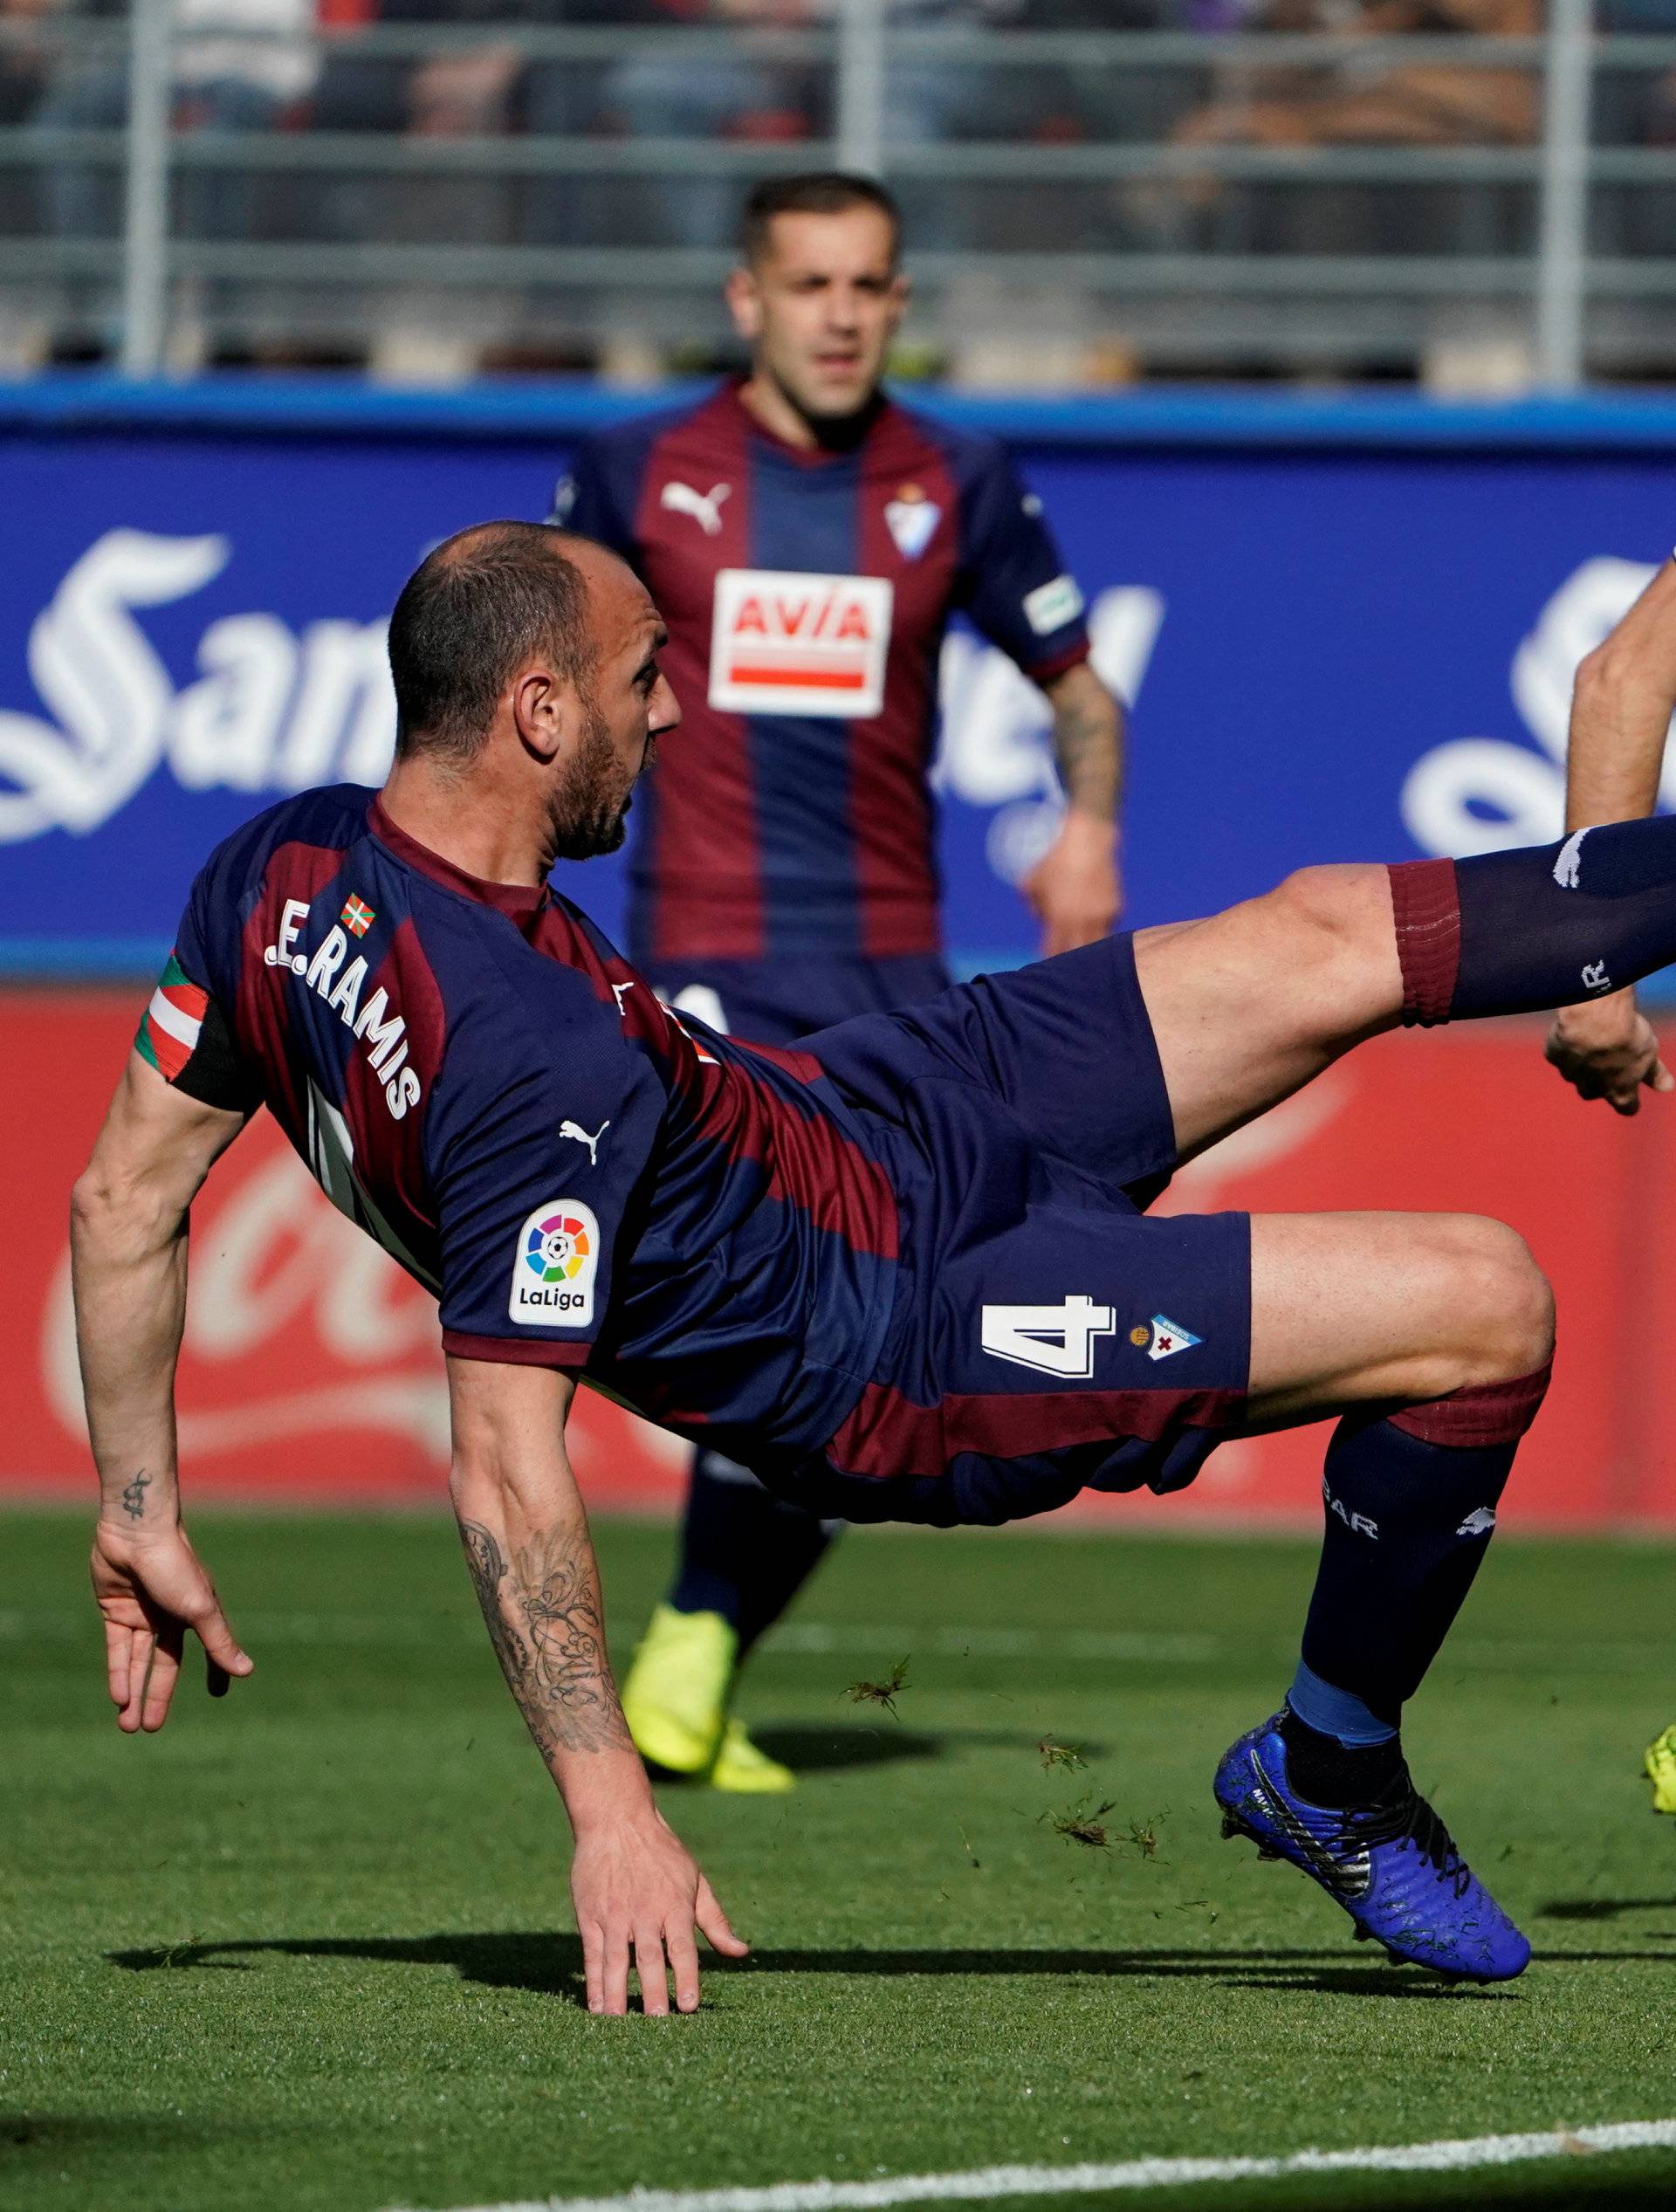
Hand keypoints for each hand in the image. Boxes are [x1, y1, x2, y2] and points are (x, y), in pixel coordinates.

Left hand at [91, 1519, 252, 1733]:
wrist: (136, 1531)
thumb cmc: (175, 1566)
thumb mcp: (199, 1609)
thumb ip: (219, 1643)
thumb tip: (246, 1672)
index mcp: (197, 1612)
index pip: (208, 1650)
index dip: (214, 1671)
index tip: (217, 1694)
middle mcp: (170, 1615)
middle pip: (164, 1664)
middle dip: (157, 1696)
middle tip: (149, 1728)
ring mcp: (141, 1613)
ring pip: (136, 1661)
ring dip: (133, 1691)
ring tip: (128, 1725)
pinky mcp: (115, 1610)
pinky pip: (116, 1648)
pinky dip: (117, 1672)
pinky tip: (118, 1697)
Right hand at [570, 1804, 747, 2015]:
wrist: (616, 1821)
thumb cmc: (662, 1854)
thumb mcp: (695, 1881)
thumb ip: (715, 1921)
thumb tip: (741, 1952)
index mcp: (674, 1905)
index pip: (683, 1948)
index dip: (687, 1977)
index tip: (690, 2006)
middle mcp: (644, 1913)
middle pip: (649, 1959)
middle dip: (653, 1993)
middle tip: (656, 2023)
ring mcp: (615, 1916)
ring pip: (616, 1962)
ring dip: (618, 1995)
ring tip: (620, 2026)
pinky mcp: (590, 1916)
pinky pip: (593, 1955)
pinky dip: (594, 1982)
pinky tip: (597, 2007)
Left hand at [1023, 811, 1121, 957]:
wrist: (1088, 841)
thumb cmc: (1055, 860)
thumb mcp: (1032, 881)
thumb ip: (1032, 905)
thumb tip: (1040, 918)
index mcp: (1058, 918)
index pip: (1052, 951)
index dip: (1048, 958)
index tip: (1045, 963)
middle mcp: (1082, 922)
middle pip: (1075, 953)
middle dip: (1068, 958)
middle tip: (1063, 959)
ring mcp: (1101, 916)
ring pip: (1095, 945)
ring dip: (1086, 947)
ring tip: (1079, 945)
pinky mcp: (1115, 909)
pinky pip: (1107, 927)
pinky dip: (1099, 928)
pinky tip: (1092, 922)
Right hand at [1545, 990, 1672, 1113]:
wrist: (1594, 1020)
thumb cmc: (1627, 1037)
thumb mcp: (1649, 1054)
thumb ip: (1655, 1073)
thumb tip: (1667, 1087)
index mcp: (1619, 1093)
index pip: (1626, 1107)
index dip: (1629, 1100)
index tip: (1631, 1091)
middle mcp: (1592, 1089)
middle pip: (1593, 1092)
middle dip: (1597, 1081)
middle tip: (1606, 1060)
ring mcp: (1570, 1073)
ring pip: (1573, 1073)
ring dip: (1580, 1063)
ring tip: (1590, 1041)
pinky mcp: (1554, 1056)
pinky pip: (1558, 1053)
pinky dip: (1565, 1046)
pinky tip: (1573, 1031)